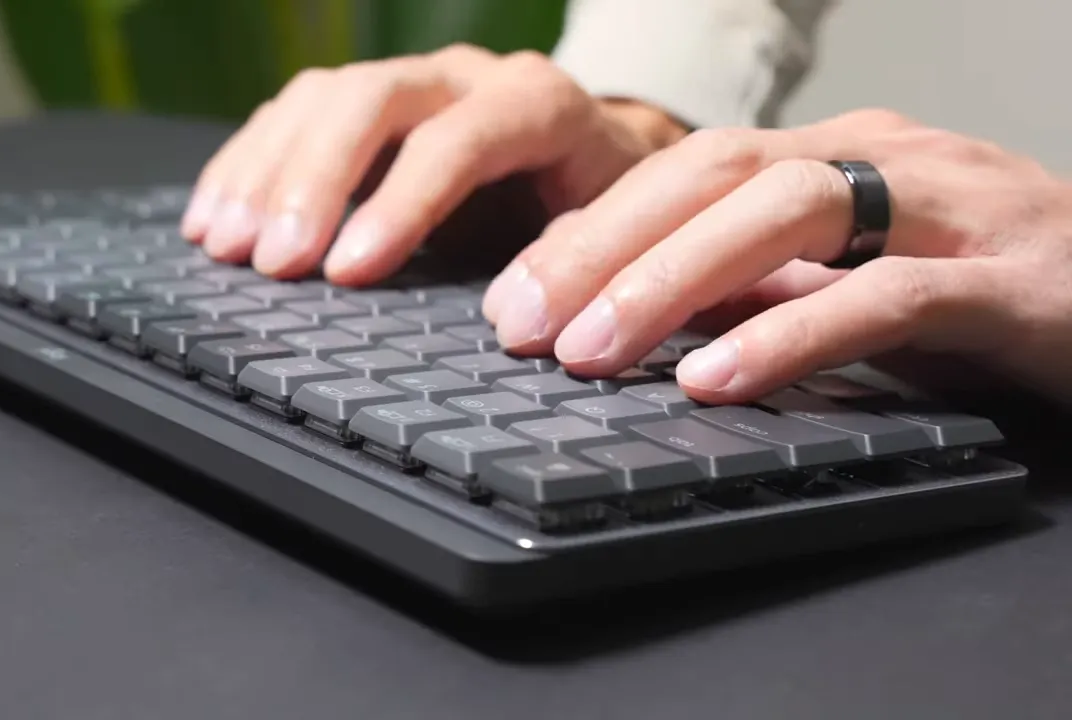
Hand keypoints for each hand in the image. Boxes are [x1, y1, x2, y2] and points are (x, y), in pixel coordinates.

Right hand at [179, 44, 688, 284]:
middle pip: (372, 99)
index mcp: (535, 103)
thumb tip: (516, 317)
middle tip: (271, 261)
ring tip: (223, 243)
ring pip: (321, 98)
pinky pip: (293, 113)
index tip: (346, 272)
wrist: (596, 154)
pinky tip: (213, 216)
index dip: (398, 204)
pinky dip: (247, 164)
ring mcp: (409, 81)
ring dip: (264, 172)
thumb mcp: (609, 229)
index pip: (456, 140)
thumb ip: (570, 259)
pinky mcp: (365, 101)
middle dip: (313, 182)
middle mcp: (464, 76)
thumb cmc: (599, 201)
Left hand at [482, 109, 1071, 405]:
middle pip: (716, 174)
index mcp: (835, 155)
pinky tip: (717, 379)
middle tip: (520, 324)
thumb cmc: (986, 286)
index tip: (514, 294)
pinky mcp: (1014, 282)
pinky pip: (889, 297)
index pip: (686, 169)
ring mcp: (953, 209)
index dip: (592, 229)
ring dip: (673, 279)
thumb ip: (760, 285)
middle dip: (604, 249)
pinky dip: (793, 335)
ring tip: (590, 350)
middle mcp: (885, 159)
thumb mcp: (848, 275)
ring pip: (790, 212)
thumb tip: (643, 314)